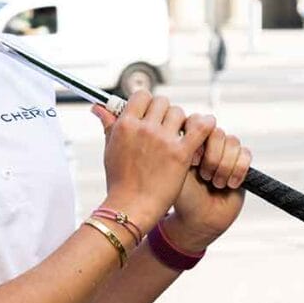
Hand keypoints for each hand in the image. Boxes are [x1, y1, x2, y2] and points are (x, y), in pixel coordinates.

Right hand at [91, 92, 214, 233]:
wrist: (131, 207)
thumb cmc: (119, 181)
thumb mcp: (110, 149)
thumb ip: (108, 124)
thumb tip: (98, 107)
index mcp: (125, 125)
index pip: (142, 95)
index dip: (147, 103)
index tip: (149, 113)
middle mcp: (144, 128)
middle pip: (162, 102)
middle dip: (164, 112)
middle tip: (164, 126)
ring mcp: (163, 140)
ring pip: (179, 113)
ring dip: (179, 122)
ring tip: (178, 136)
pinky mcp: (180, 153)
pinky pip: (200, 128)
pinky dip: (205, 125)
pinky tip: (205, 128)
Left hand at [166, 124, 251, 252]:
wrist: (200, 219)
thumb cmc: (184, 197)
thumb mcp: (176, 171)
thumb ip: (183, 147)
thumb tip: (194, 129)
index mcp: (188, 141)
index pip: (197, 120)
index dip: (198, 139)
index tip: (192, 161)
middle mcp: (207, 143)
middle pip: (217, 131)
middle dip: (212, 157)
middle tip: (204, 176)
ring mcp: (225, 152)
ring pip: (233, 141)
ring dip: (224, 166)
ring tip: (215, 183)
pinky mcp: (241, 162)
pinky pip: (246, 154)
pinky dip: (238, 170)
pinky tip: (229, 184)